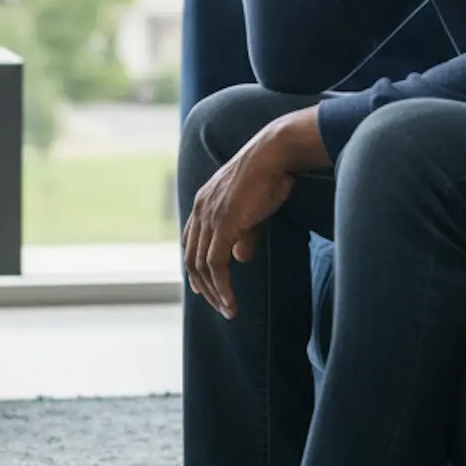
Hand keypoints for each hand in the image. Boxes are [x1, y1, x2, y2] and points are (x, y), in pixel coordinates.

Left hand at [183, 109, 330, 318]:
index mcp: (203, 203)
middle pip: (191, 259)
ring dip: (213, 293)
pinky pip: (216, 265)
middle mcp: (199, 211)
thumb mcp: (252, 209)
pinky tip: (231, 302)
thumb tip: (240, 260)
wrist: (275, 154)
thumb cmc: (269, 176)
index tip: (206, 288)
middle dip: (204, 287)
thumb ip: (243, 235)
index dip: (196, 268)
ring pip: (201, 267)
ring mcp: (209, 218)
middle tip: (220, 306)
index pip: (190, 243)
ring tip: (228, 310)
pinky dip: (222, 287)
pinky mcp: (223, 225)